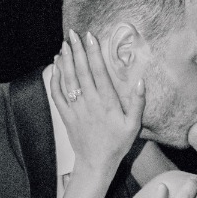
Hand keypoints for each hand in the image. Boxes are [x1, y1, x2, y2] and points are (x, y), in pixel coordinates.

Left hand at [52, 30, 143, 176]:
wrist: (96, 163)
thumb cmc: (118, 143)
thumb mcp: (134, 125)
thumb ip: (138, 102)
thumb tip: (141, 80)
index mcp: (107, 103)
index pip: (99, 72)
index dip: (93, 53)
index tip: (90, 37)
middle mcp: (90, 103)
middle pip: (81, 71)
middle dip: (77, 50)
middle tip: (73, 34)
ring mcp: (76, 109)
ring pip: (68, 80)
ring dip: (65, 61)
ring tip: (64, 45)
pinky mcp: (66, 116)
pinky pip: (58, 95)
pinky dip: (55, 79)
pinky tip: (56, 67)